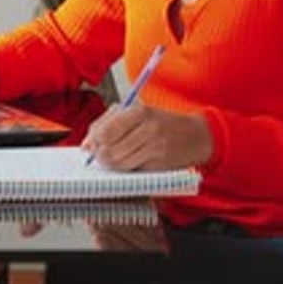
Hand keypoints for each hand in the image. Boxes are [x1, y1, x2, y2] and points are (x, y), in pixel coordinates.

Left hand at [81, 102, 212, 170]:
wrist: (196, 135)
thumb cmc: (162, 122)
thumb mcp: (138, 111)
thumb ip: (109, 122)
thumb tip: (86, 144)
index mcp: (139, 111)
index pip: (105, 131)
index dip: (93, 141)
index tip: (91, 145)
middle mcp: (148, 129)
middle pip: (109, 150)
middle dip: (100, 156)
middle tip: (102, 155)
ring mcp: (155, 148)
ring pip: (119, 164)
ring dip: (112, 165)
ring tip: (118, 158)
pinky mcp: (160, 165)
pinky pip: (133, 172)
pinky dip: (128, 169)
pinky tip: (134, 161)